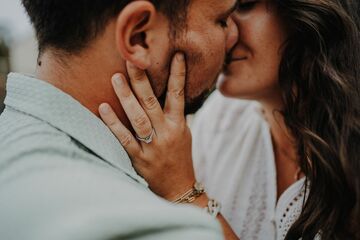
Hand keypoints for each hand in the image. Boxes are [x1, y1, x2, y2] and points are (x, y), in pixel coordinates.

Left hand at [99, 53, 195, 199]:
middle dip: (142, 79)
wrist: (179, 189)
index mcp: (178, 125)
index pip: (178, 95)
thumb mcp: (184, 134)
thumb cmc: (180, 158)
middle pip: (152, 102)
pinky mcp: (138, 159)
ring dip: (126, 97)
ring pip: (138, 118)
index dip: (178, 74)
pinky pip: (124, 139)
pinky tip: (103, 108)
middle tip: (132, 59)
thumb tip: (167, 92)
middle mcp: (166, 133)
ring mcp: (152, 146)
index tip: (176, 55)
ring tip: (115, 77)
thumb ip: (174, 114)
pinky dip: (113, 123)